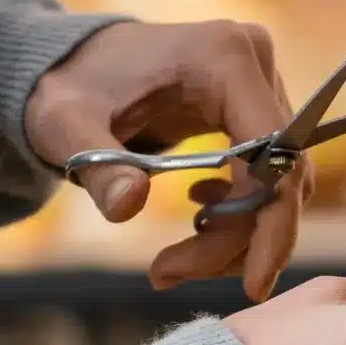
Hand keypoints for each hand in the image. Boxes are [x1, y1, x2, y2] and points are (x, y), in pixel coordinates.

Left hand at [23, 19, 309, 301]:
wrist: (68, 60)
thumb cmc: (66, 86)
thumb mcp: (66, 126)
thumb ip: (100, 167)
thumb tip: (128, 207)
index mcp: (224, 59)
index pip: (276, 154)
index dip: (272, 223)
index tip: (253, 285)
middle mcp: (257, 65)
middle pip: (279, 176)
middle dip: (236, 239)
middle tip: (170, 272)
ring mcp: (262, 84)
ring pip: (279, 183)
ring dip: (237, 234)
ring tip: (175, 258)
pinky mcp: (257, 105)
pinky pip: (269, 174)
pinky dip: (239, 211)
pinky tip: (197, 213)